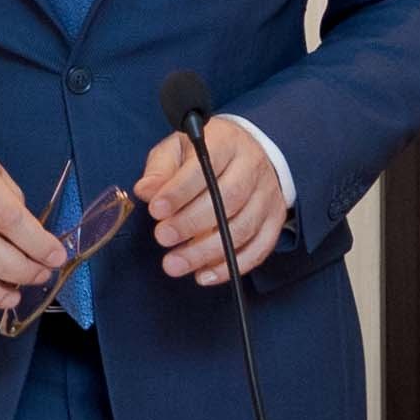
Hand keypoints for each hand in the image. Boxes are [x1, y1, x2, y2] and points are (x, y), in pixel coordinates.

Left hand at [145, 113, 291, 285]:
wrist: (247, 154)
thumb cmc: (205, 155)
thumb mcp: (178, 149)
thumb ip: (160, 170)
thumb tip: (146, 191)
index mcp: (226, 143)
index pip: (206, 166)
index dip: (180, 190)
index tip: (156, 209)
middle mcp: (253, 167)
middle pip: (229, 198)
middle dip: (192, 222)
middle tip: (162, 237)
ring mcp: (267, 195)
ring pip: (243, 228)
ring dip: (207, 251)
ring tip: (175, 264)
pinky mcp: (274, 220)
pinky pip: (258, 248)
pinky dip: (231, 266)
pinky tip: (204, 276)